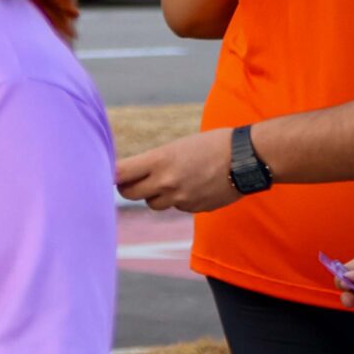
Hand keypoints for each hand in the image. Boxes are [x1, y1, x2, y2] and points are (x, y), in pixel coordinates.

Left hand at [116, 129, 240, 212]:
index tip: (105, 175)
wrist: (248, 158)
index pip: (120, 173)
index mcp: (160, 160)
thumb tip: (133, 174)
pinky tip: (193, 186)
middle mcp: (166, 182)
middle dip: (128, 188)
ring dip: (155, 195)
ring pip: (153, 204)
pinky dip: (179, 200)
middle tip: (130, 182)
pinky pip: (177, 207)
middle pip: (129, 194)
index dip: (110, 175)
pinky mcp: (195, 208)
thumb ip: (154, 162)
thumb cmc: (212, 145)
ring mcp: (181, 198)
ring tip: (169, 181)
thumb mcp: (177, 147)